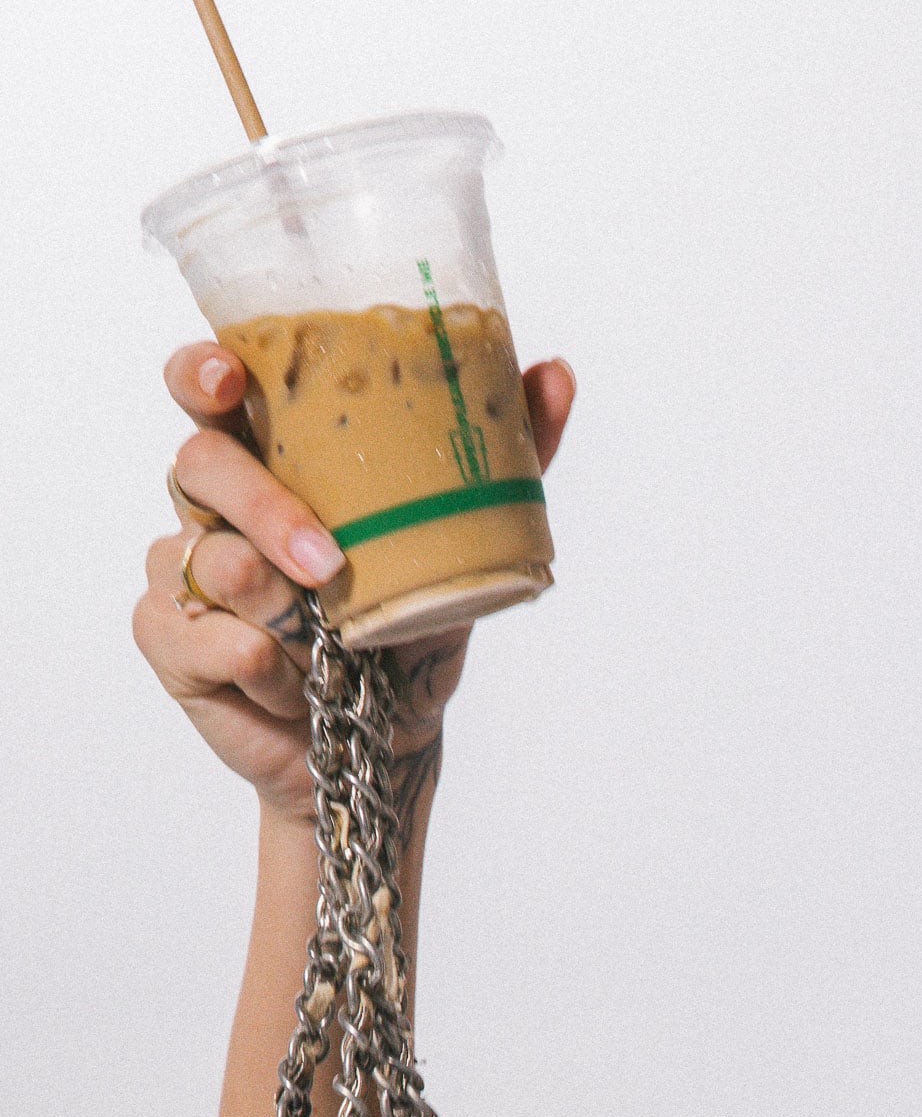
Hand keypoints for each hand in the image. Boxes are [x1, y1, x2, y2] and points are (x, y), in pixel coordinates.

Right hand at [134, 342, 577, 822]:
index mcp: (268, 458)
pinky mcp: (170, 639)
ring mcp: (186, 569)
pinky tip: (290, 683)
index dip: (202, 373)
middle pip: (200, 465)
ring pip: (213, 560)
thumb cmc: (408, 630)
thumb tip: (555, 375)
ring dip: (283, 611)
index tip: (229, 379)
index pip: (209, 390)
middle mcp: (215, 504)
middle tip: (327, 565)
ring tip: (328, 643)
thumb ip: (505, 461)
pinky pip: (208, 640)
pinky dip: (264, 668)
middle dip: (263, 508)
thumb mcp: (462, 544)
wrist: (383, 742)